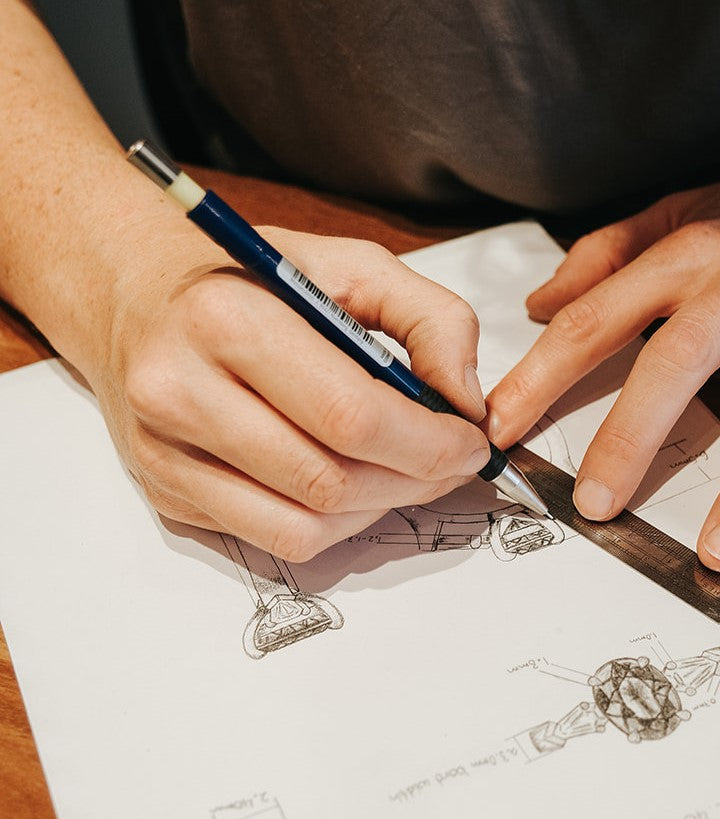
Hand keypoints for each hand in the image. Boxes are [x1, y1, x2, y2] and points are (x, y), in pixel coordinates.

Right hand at [91, 227, 489, 559]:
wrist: (133, 296)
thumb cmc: (249, 278)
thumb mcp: (351, 264)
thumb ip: (430, 318)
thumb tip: (466, 401)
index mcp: (227, 320)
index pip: (351, 415)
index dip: (430, 444)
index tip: (471, 441)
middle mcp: (181, 392)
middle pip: (331, 479)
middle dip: (417, 480)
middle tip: (453, 462)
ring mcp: (165, 454)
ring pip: (307, 525)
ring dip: (382, 508)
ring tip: (409, 472)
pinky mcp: (166, 494)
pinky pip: (276, 540)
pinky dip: (337, 525)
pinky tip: (356, 487)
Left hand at [487, 90, 719, 570]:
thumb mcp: (688, 210)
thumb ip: (608, 254)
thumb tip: (540, 302)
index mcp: (693, 252)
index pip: (600, 315)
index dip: (545, 374)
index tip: (501, 426)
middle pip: (680, 363)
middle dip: (632, 437)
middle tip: (595, 504)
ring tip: (716, 551)